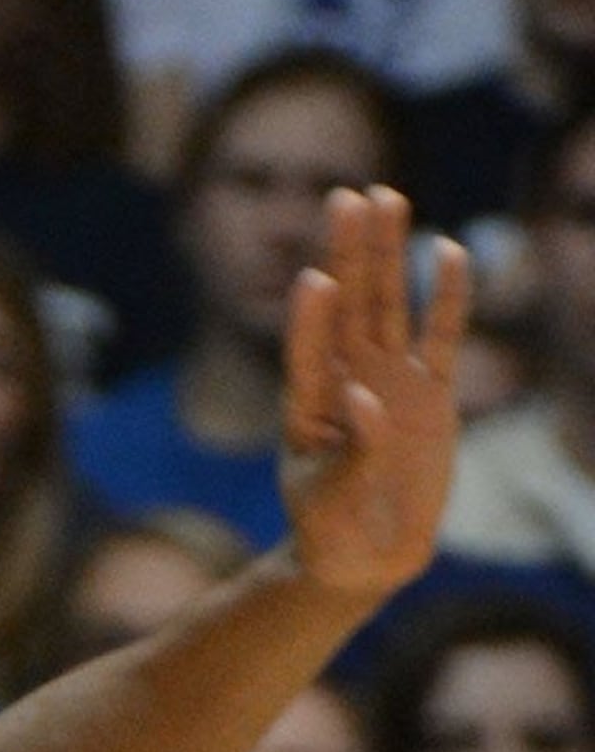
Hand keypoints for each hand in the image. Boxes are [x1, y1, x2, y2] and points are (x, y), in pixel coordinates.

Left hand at [279, 185, 470, 598]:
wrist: (361, 555)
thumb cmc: (328, 530)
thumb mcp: (331, 499)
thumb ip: (352, 451)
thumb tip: (366, 398)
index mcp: (307, 408)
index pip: (305, 352)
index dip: (309, 319)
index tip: (312, 278)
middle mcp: (346, 382)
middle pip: (348, 306)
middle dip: (348, 252)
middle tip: (346, 196)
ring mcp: (389, 382)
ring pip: (389, 305)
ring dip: (387, 254)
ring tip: (384, 198)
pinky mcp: (431, 395)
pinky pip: (441, 336)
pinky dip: (447, 297)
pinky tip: (447, 251)